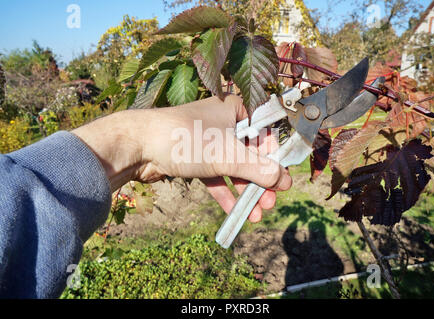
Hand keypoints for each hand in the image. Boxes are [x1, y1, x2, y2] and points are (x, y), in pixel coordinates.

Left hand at [72, 95, 291, 221]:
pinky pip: (215, 175)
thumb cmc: (185, 139)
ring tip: (257, 214)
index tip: (282, 178)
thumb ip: (258, 169)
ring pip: (233, 167)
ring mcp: (207, 141)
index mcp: (234, 109)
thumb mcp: (228, 155)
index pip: (265, 131)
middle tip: (270, 203)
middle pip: (250, 154)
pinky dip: (225, 192)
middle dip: (260, 181)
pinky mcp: (194, 157)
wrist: (137, 146)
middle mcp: (222, 122)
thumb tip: (286, 181)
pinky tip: (235, 212)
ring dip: (245, 191)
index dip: (275, 156)